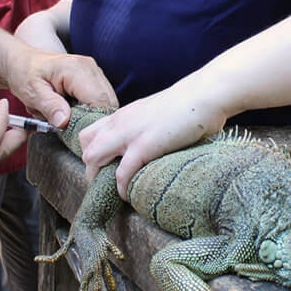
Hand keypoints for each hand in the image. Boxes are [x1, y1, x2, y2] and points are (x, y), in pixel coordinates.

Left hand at [6, 48, 117, 130]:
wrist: (22, 61)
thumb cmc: (24, 73)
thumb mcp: (32, 92)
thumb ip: (50, 106)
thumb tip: (64, 121)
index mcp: (76, 69)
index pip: (99, 101)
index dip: (92, 122)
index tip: (76, 134)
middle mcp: (90, 68)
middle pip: (107, 104)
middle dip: (89, 119)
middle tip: (66, 124)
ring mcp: (94, 72)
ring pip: (105, 104)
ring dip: (87, 115)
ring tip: (65, 114)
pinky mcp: (93, 79)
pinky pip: (99, 101)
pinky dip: (86, 110)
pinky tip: (69, 109)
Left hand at [79, 85, 227, 200]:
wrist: (203, 95)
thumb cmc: (187, 105)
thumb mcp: (154, 113)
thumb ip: (143, 126)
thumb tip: (146, 143)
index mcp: (122, 116)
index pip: (89, 135)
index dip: (92, 154)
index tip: (104, 169)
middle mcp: (119, 123)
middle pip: (86, 148)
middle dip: (91, 170)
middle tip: (106, 186)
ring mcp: (129, 134)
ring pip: (93, 158)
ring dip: (100, 179)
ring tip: (113, 193)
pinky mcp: (144, 146)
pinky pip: (121, 173)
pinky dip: (121, 188)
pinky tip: (128, 196)